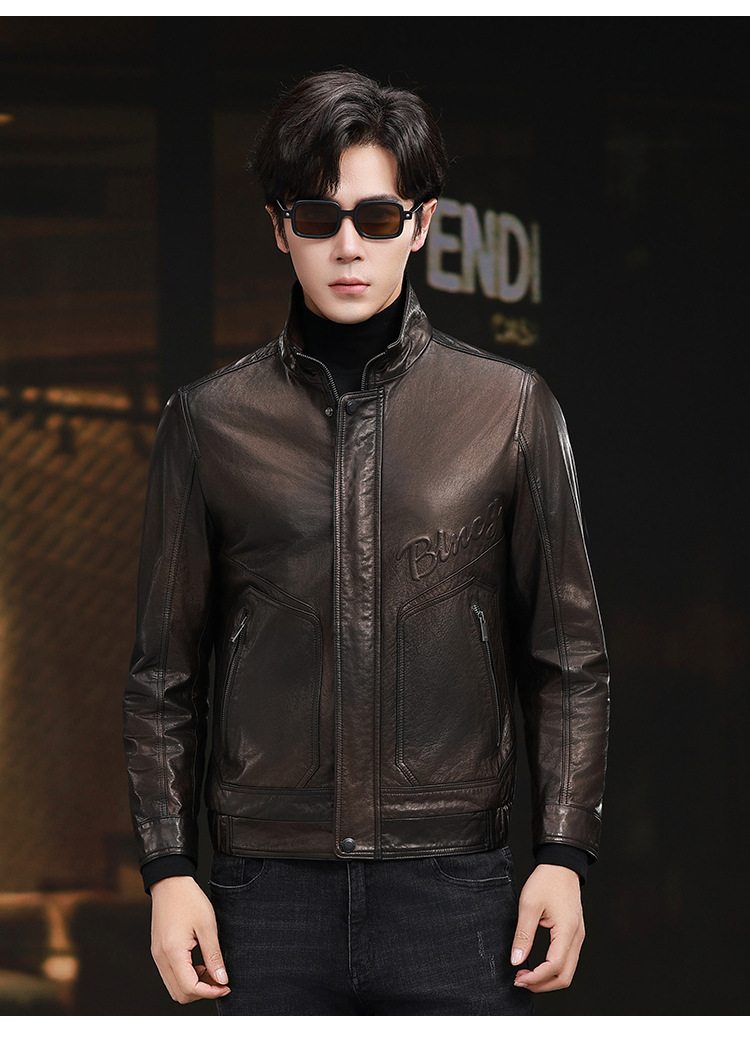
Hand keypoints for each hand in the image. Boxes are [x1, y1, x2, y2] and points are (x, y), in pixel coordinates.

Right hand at [150, 875, 230, 1003]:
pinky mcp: (158, 952)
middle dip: (201, 992)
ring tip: (209, 969)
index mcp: (173, 952)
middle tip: (219, 979)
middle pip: (180, 994)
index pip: (189, 988)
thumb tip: (222, 980)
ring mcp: (157, 956)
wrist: (170, 883)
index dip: (210, 992)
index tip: (225, 986)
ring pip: (174, 987)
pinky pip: (170, 975)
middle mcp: (161, 958)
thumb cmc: (189, 899)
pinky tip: (198, 963)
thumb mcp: (207, 926)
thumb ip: (214, 956)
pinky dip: (185, 977)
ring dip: (193, 986)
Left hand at [510, 863, 584, 991]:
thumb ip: (523, 935)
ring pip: (567, 971)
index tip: (518, 978)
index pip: (554, 967)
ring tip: (526, 974)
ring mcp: (578, 937)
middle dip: (542, 984)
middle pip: (565, 976)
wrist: (561, 865)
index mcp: (567, 931)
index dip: (536, 978)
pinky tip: (537, 965)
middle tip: (520, 980)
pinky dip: (552, 969)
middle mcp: (577, 938)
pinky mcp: (575, 935)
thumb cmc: (546, 881)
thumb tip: (516, 960)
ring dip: (547, 979)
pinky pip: (567, 960)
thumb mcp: (529, 905)